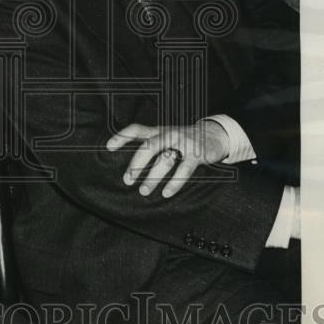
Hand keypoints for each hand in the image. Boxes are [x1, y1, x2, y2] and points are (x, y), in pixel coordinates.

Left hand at [106, 120, 229, 198]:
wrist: (216, 134)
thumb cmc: (185, 139)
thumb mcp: (167, 136)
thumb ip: (151, 143)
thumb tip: (130, 161)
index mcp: (159, 131)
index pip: (136, 129)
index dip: (122, 137)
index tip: (108, 147)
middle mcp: (169, 135)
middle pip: (148, 147)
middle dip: (136, 164)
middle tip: (127, 180)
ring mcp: (184, 143)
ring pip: (164, 161)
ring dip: (152, 178)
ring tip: (143, 192)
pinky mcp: (197, 154)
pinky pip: (183, 170)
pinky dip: (174, 183)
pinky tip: (166, 193)